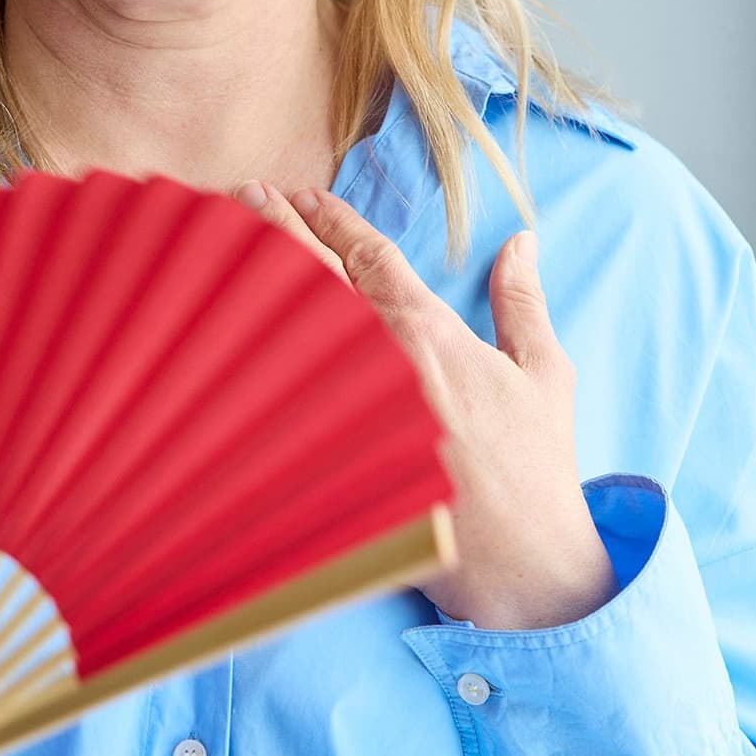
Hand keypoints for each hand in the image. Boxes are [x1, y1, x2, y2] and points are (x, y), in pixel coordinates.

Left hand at [233, 180, 618, 629]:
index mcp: (430, 334)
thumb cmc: (537, 470)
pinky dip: (238, 367)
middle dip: (275, 230)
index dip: (333, 218)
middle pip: (309, 279)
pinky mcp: (321, 461)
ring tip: (217, 246)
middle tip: (245, 195)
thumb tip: (521, 241)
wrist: (522, 563)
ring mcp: (341, 413)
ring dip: (247, 285)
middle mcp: (376, 363)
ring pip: (278, 333)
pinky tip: (209, 342)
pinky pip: (267, 404)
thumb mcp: (546, 374)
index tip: (303, 193)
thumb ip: (523, 302)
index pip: (372, 257)